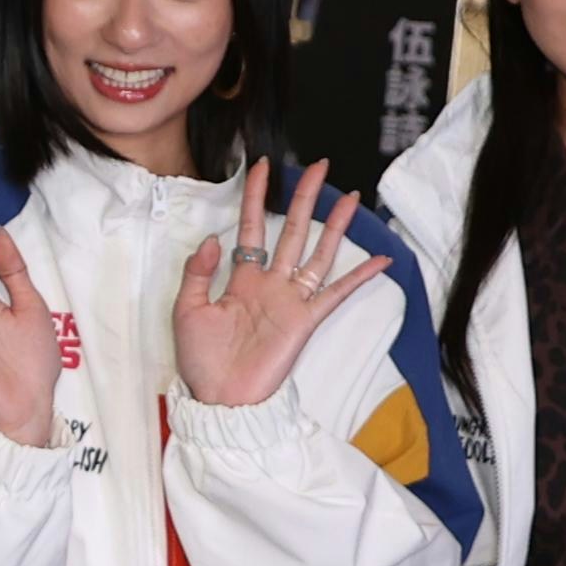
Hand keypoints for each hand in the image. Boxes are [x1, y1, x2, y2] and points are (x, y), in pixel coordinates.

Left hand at [173, 161, 392, 409]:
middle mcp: (269, 283)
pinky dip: (359, 277)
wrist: (220, 398)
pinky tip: (380, 259)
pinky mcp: (305, 321)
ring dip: (334, 225)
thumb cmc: (201, 360)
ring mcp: (290, 300)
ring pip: (317, 253)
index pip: (250, 227)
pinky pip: (335, 293)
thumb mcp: (186, 310)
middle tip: (317, 166)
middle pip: (291, 230)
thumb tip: (214, 237)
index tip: (262, 167)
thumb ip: (198, 272)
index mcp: (239, 278)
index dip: (256, 196)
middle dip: (304, 198)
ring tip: (351, 197)